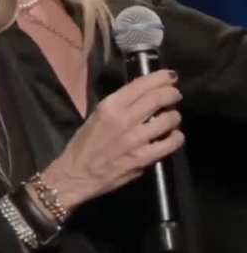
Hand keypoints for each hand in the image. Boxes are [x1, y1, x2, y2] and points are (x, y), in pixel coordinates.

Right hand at [40, 69, 183, 210]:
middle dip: (172, 93)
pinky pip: (170, 144)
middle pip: (159, 98)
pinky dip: (177, 138)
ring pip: (169, 119)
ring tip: (173, 118)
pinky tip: (174, 137)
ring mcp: (135, 139)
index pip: (142, 84)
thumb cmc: (85, 144)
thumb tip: (145, 96)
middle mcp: (124, 119)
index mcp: (110, 106)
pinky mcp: (142, 159)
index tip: (170, 77)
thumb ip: (120, 105)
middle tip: (175, 95)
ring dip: (175, 116)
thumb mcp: (97, 115)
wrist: (76, 175)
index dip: (161, 78)